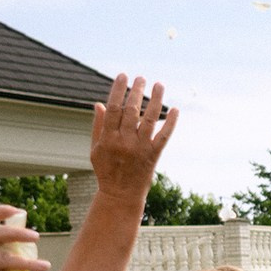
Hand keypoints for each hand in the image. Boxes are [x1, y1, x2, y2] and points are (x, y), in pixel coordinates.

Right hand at [88, 76, 178, 208]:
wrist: (120, 195)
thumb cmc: (106, 170)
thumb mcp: (95, 150)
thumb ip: (98, 126)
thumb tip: (100, 103)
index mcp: (108, 138)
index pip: (113, 108)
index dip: (118, 90)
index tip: (123, 76)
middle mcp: (124, 142)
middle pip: (131, 110)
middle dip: (136, 91)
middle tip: (141, 78)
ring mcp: (140, 148)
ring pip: (149, 119)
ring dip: (156, 100)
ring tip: (159, 85)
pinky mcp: (153, 155)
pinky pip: (164, 136)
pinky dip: (171, 122)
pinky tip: (175, 109)